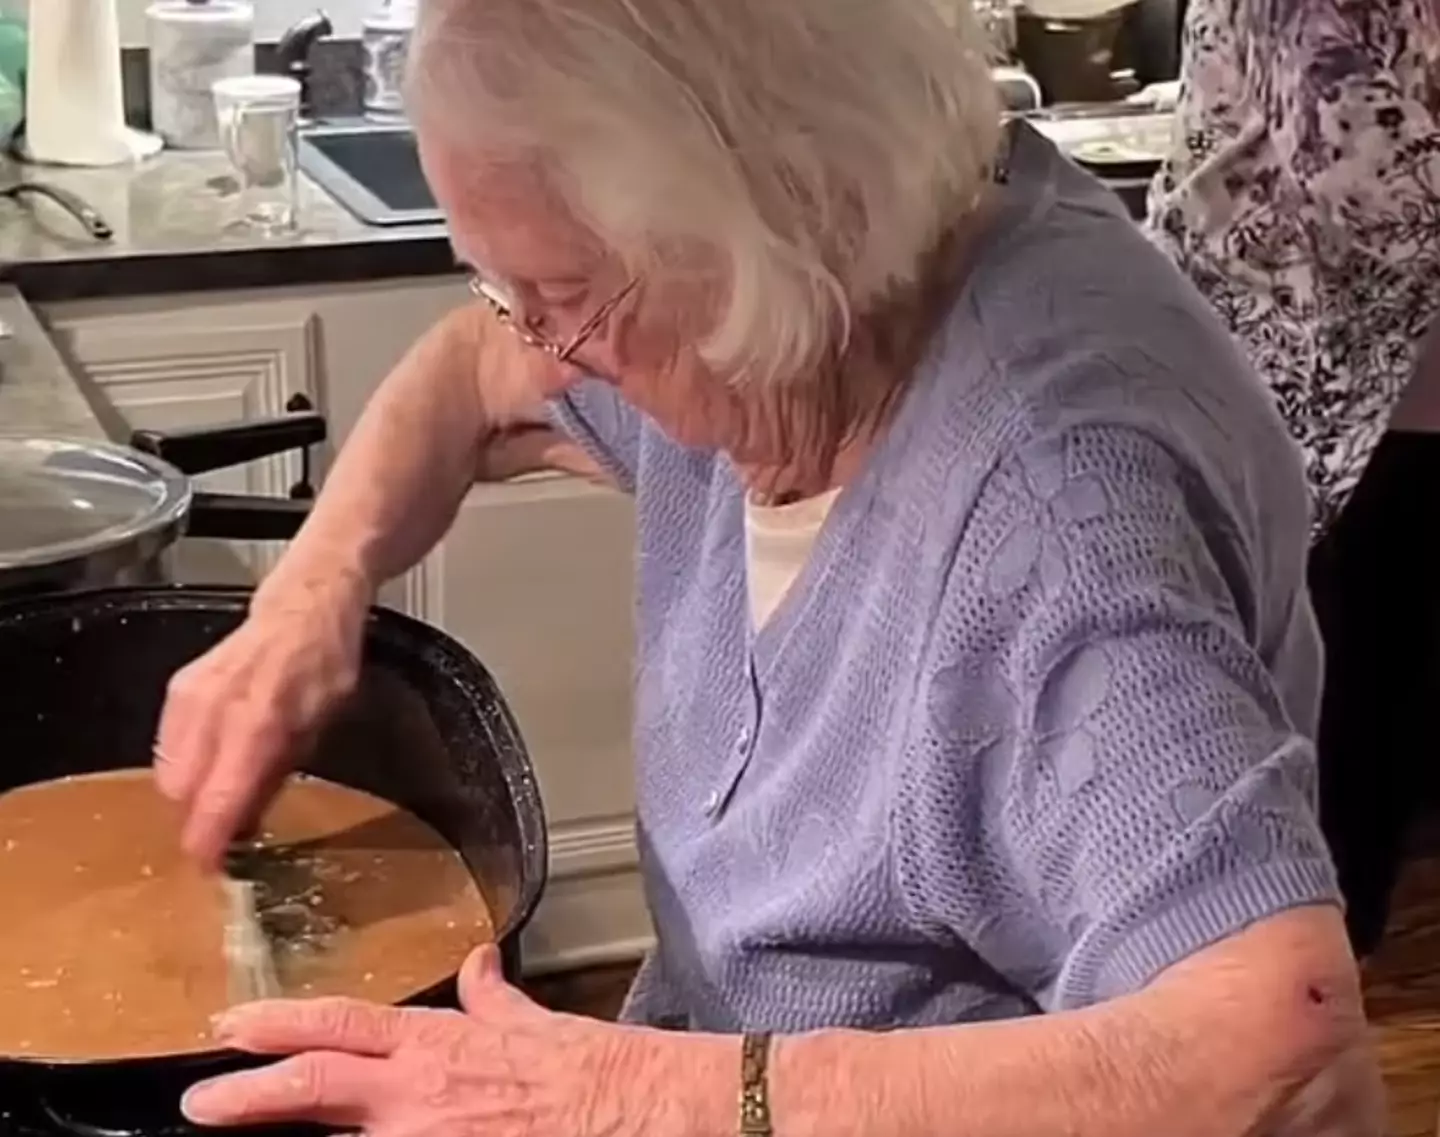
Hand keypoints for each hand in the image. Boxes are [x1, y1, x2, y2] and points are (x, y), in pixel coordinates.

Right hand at [153, 571, 368, 868]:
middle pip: (181, 794)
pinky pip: (165, 747)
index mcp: (259, 722)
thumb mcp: (322, 725)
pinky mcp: (175, 691)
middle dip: (199, 819)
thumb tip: (245, 828)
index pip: (218, 797)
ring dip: (191, 794)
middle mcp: (215, 710)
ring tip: (226, 792)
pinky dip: (185, 765)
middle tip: (228, 829)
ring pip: (168, 773)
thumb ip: (278, 775)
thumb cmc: (324, 667)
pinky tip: (215, 760)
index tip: (209, 869)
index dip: (209, 840)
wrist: (301, 608)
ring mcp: (188, 698)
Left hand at [181, 947, 659, 1136]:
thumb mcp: (535, 1022)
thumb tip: (477, 964)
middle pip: (313, 1087)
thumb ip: (493, 998)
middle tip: (201, 1102)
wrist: (638, 1111)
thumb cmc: (592, 1068)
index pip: (340, 1027)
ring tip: (253, 1136)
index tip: (230, 1026)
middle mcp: (417, 1095)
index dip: (279, 1025)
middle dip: (248, 1095)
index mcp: (436, 1046)